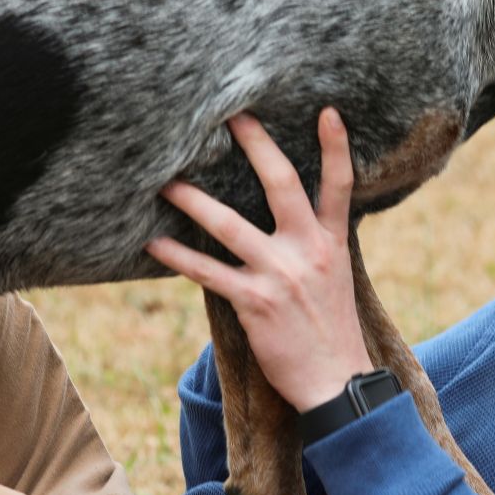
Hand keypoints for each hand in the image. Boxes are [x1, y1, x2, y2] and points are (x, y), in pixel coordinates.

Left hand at [146, 109, 373, 412]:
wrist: (337, 382)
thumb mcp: (336, 281)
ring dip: (194, 201)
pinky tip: (154, 244)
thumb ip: (316, 247)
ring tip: (167, 181)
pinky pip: (209, 273)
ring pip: (231, 225)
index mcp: (332, 243)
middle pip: (281, 185)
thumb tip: (295, 224)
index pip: (340, 186)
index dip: (335, 148)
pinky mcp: (255, 302)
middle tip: (229, 116)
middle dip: (256, 146)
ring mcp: (280, 274)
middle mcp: (308, 251)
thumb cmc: (331, 333)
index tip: (328, 112)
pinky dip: (179, 258)